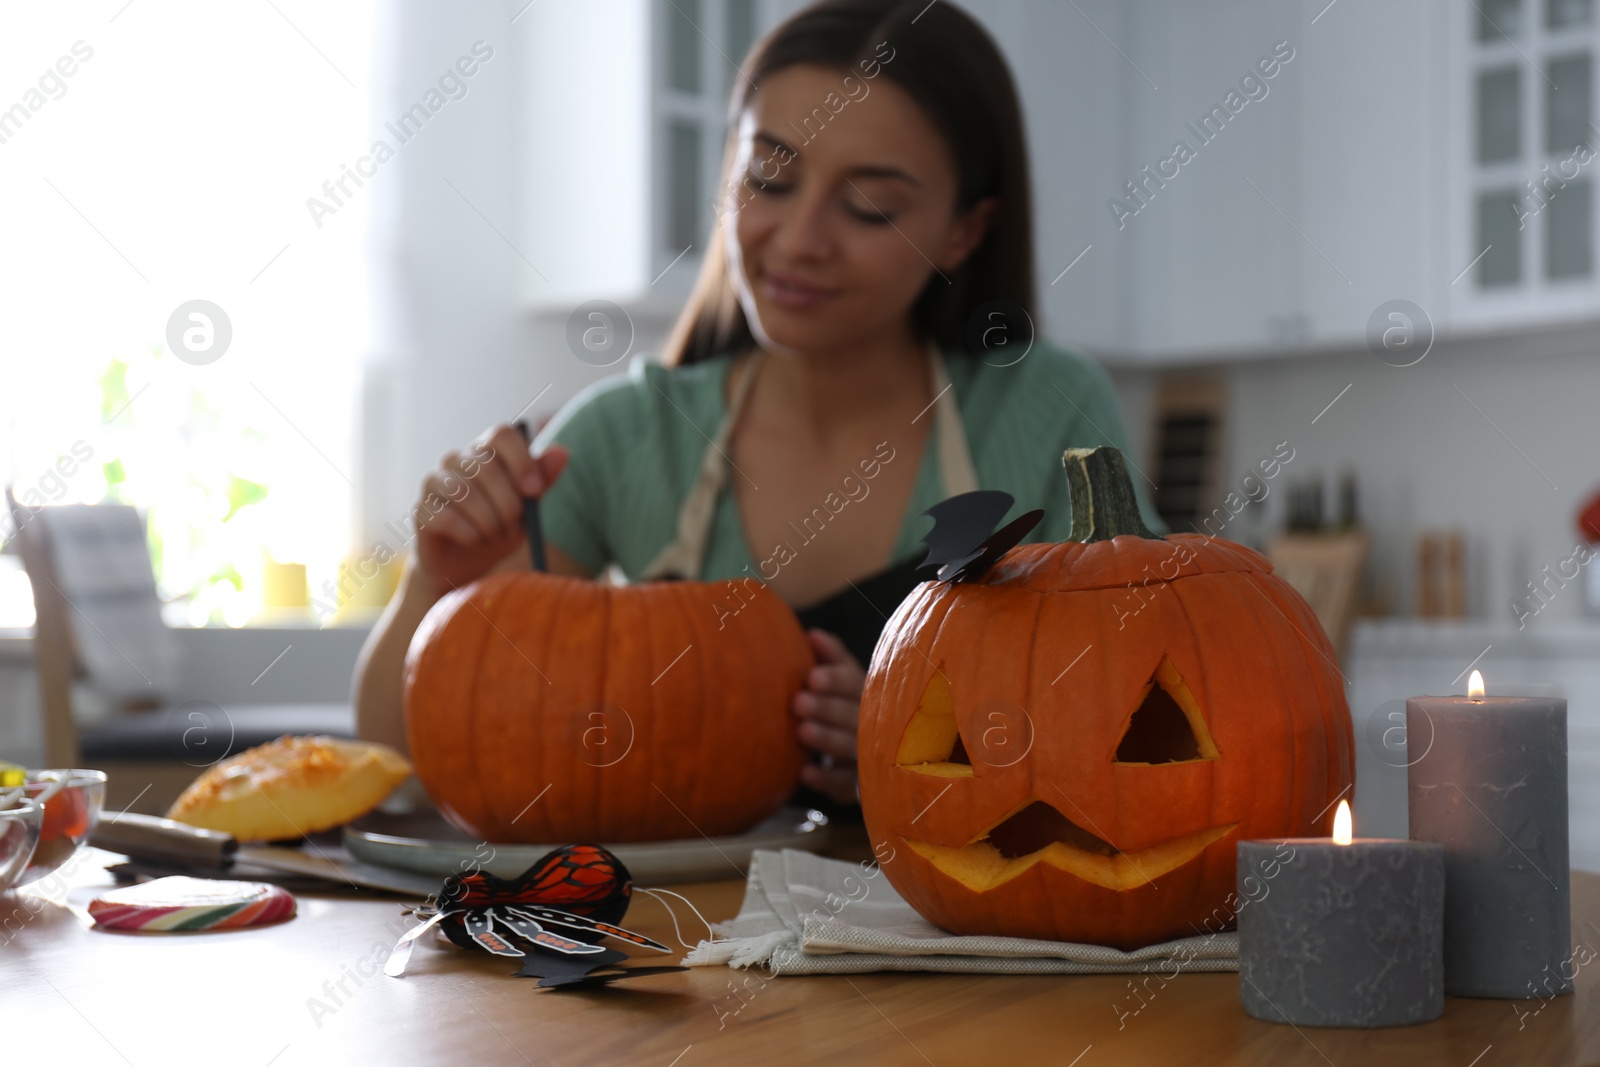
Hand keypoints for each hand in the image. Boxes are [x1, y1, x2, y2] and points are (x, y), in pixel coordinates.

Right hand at [413, 424, 567, 597]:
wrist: (467, 566)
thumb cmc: (500, 529)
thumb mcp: (528, 508)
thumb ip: (542, 480)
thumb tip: (561, 452)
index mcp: (487, 452)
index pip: (502, 434)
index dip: (521, 460)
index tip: (534, 491)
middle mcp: (458, 459)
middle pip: (485, 466)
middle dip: (506, 502)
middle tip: (513, 525)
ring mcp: (435, 482)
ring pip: (464, 492)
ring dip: (488, 521)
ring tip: (494, 536)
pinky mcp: (421, 509)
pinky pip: (446, 516)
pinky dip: (468, 533)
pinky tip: (474, 540)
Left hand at [792, 629, 863, 805]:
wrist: (870, 752)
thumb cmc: (846, 703)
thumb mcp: (844, 677)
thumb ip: (831, 656)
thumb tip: (812, 635)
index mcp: (867, 693)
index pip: (855, 683)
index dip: (835, 680)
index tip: (811, 677)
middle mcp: (872, 723)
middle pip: (852, 715)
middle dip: (827, 708)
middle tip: (798, 702)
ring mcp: (866, 755)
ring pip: (849, 747)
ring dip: (826, 739)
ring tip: (802, 731)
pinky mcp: (856, 784)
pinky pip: (843, 783)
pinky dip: (825, 779)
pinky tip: (805, 772)